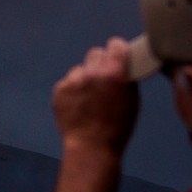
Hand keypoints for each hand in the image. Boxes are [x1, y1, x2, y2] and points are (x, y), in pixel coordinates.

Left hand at [52, 37, 139, 153]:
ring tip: (88, 96)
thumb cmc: (118, 126)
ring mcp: (72, 80)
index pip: (115, 45)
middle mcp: (91, 72)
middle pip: (95, 53)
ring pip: (80, 69)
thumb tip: (123, 66)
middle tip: (103, 77)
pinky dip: (73, 89)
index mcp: (113, 73)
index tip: (118, 56)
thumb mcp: (132, 100)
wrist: (91, 146)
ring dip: (85, 77)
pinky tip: (77, 104)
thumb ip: (126, 79)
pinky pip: (68, 82)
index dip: (117, 50)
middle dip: (101, 62)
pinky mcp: (59, 89)